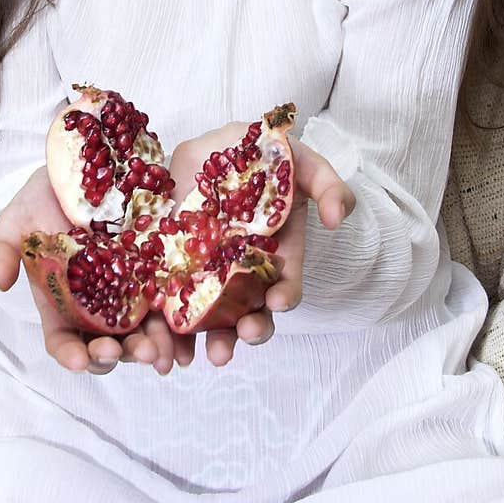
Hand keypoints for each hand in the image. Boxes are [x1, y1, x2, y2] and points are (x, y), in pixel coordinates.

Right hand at [0, 166, 195, 376]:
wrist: (85, 163)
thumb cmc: (43, 196)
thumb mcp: (17, 218)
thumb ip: (2, 248)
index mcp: (60, 301)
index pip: (63, 340)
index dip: (70, 354)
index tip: (78, 360)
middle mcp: (96, 303)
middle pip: (106, 344)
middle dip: (114, 356)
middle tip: (122, 352)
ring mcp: (129, 287)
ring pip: (140, 331)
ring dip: (148, 348)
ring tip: (157, 351)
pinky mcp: (155, 268)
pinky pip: (168, 300)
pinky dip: (175, 322)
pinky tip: (182, 326)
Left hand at [168, 122, 355, 366]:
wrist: (216, 146)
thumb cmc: (264, 155)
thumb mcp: (300, 162)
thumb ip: (327, 185)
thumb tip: (339, 217)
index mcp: (277, 255)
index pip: (285, 286)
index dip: (284, 296)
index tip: (278, 301)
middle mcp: (244, 273)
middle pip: (249, 312)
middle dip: (246, 331)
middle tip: (237, 339)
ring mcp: (209, 273)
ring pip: (210, 317)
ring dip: (205, 341)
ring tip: (196, 356)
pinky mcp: (175, 267)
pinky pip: (171, 304)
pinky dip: (168, 332)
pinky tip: (165, 349)